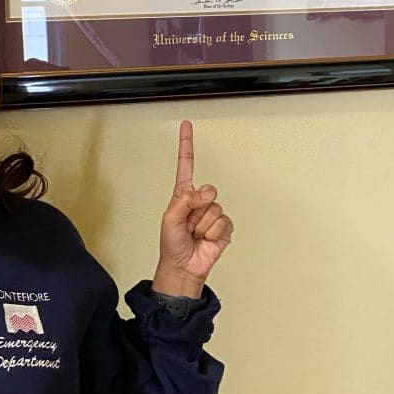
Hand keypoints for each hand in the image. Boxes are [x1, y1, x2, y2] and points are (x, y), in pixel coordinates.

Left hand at [152, 120, 232, 298]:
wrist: (183, 267)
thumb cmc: (172, 244)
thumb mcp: (170, 219)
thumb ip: (184, 201)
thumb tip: (205, 191)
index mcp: (183, 194)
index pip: (186, 165)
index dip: (187, 145)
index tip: (186, 125)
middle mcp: (199, 201)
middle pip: (206, 191)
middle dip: (196, 209)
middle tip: (188, 224)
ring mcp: (212, 213)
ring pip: (214, 209)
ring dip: (202, 225)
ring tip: (195, 234)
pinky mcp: (224, 227)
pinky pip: (223, 223)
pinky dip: (213, 233)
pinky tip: (206, 239)